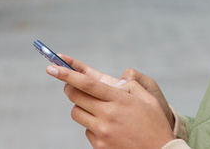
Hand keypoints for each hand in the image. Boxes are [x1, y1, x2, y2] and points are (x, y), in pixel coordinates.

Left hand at [47, 60, 174, 148]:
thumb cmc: (156, 125)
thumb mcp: (150, 100)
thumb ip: (132, 86)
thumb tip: (118, 80)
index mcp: (120, 100)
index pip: (87, 84)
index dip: (68, 74)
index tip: (53, 67)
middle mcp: (108, 115)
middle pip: (76, 97)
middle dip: (70, 87)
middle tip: (70, 84)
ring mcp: (102, 132)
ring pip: (77, 113)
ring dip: (81, 107)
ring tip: (96, 108)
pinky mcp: (99, 146)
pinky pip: (86, 130)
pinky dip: (91, 125)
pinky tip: (107, 127)